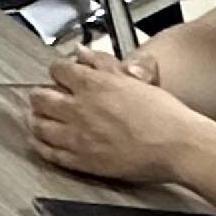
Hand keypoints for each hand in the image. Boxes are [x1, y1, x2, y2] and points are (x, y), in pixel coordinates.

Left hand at [27, 47, 200, 184]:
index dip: (58, 71)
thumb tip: (83, 54)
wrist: (178, 145)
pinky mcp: (82, 161)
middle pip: (40, 96)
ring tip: (39, 118)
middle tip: (44, 96)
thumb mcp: (135, 78)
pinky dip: (41, 146)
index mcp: (93, 84)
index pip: (57, 69)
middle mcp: (79, 108)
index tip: (61, 75)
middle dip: (40, 94)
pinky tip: (43, 143)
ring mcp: (78, 136)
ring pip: (39, 124)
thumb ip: (104, 64)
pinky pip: (49, 153)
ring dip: (37, 119)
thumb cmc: (164, 115)